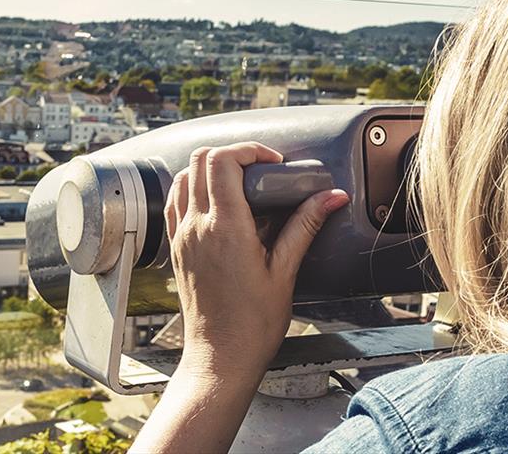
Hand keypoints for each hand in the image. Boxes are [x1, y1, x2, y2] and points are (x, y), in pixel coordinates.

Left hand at [163, 142, 349, 376]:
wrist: (221, 358)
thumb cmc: (252, 324)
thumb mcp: (285, 272)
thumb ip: (305, 226)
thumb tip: (331, 197)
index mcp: (225, 228)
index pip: (223, 161)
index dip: (250, 149)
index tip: (274, 162)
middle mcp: (196, 227)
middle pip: (200, 160)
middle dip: (233, 154)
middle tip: (262, 170)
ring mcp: (182, 237)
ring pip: (184, 177)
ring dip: (211, 169)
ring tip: (242, 185)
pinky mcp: (177, 249)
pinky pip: (176, 202)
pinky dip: (195, 190)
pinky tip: (219, 206)